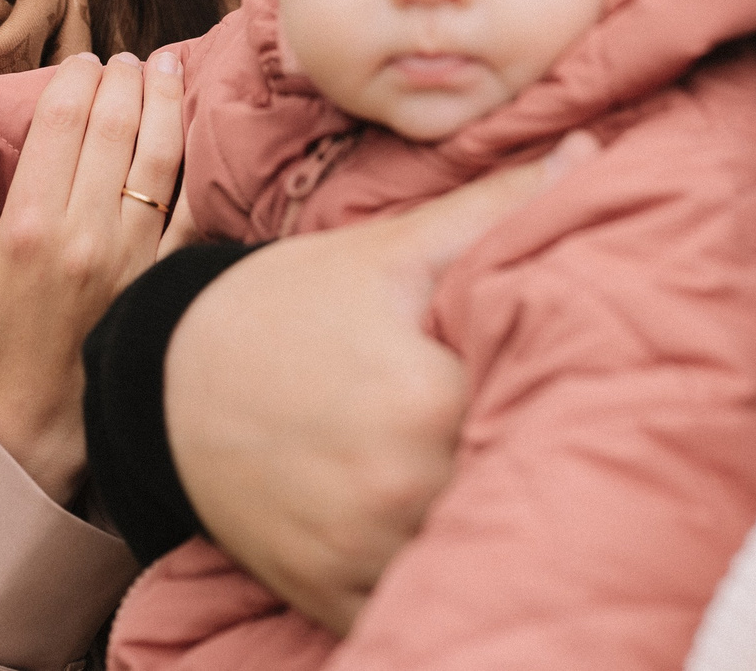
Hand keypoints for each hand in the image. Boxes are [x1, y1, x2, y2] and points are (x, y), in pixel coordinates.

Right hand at [0, 47, 185, 502]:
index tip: (81, 59)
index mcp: (28, 230)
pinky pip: (189, 210)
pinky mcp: (159, 280)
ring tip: (165, 66)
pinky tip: (196, 130)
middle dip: (124, 79)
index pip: (62, 125)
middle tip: (124, 57)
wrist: (35, 430)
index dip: (75, 80)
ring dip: (164, 103)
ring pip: (160, 158)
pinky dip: (195, 164)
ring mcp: (132, 258)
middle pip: (115, 129)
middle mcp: (87, 236)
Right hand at [163, 131, 599, 633]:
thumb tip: (590, 154)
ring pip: (468, 548)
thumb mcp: (391, 249)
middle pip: (511, 483)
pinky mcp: (336, 601)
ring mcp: (365, 556)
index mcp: (424, 402)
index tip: (557, 370)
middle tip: (524, 417)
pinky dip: (429, 567)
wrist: (166, 380)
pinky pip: (414, 599)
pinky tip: (427, 518)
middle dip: (524, 450)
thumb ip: (497, 207)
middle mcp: (398, 492)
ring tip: (479, 466)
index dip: (558, 387)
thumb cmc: (288, 306)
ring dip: (481, 514)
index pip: (541, 406)